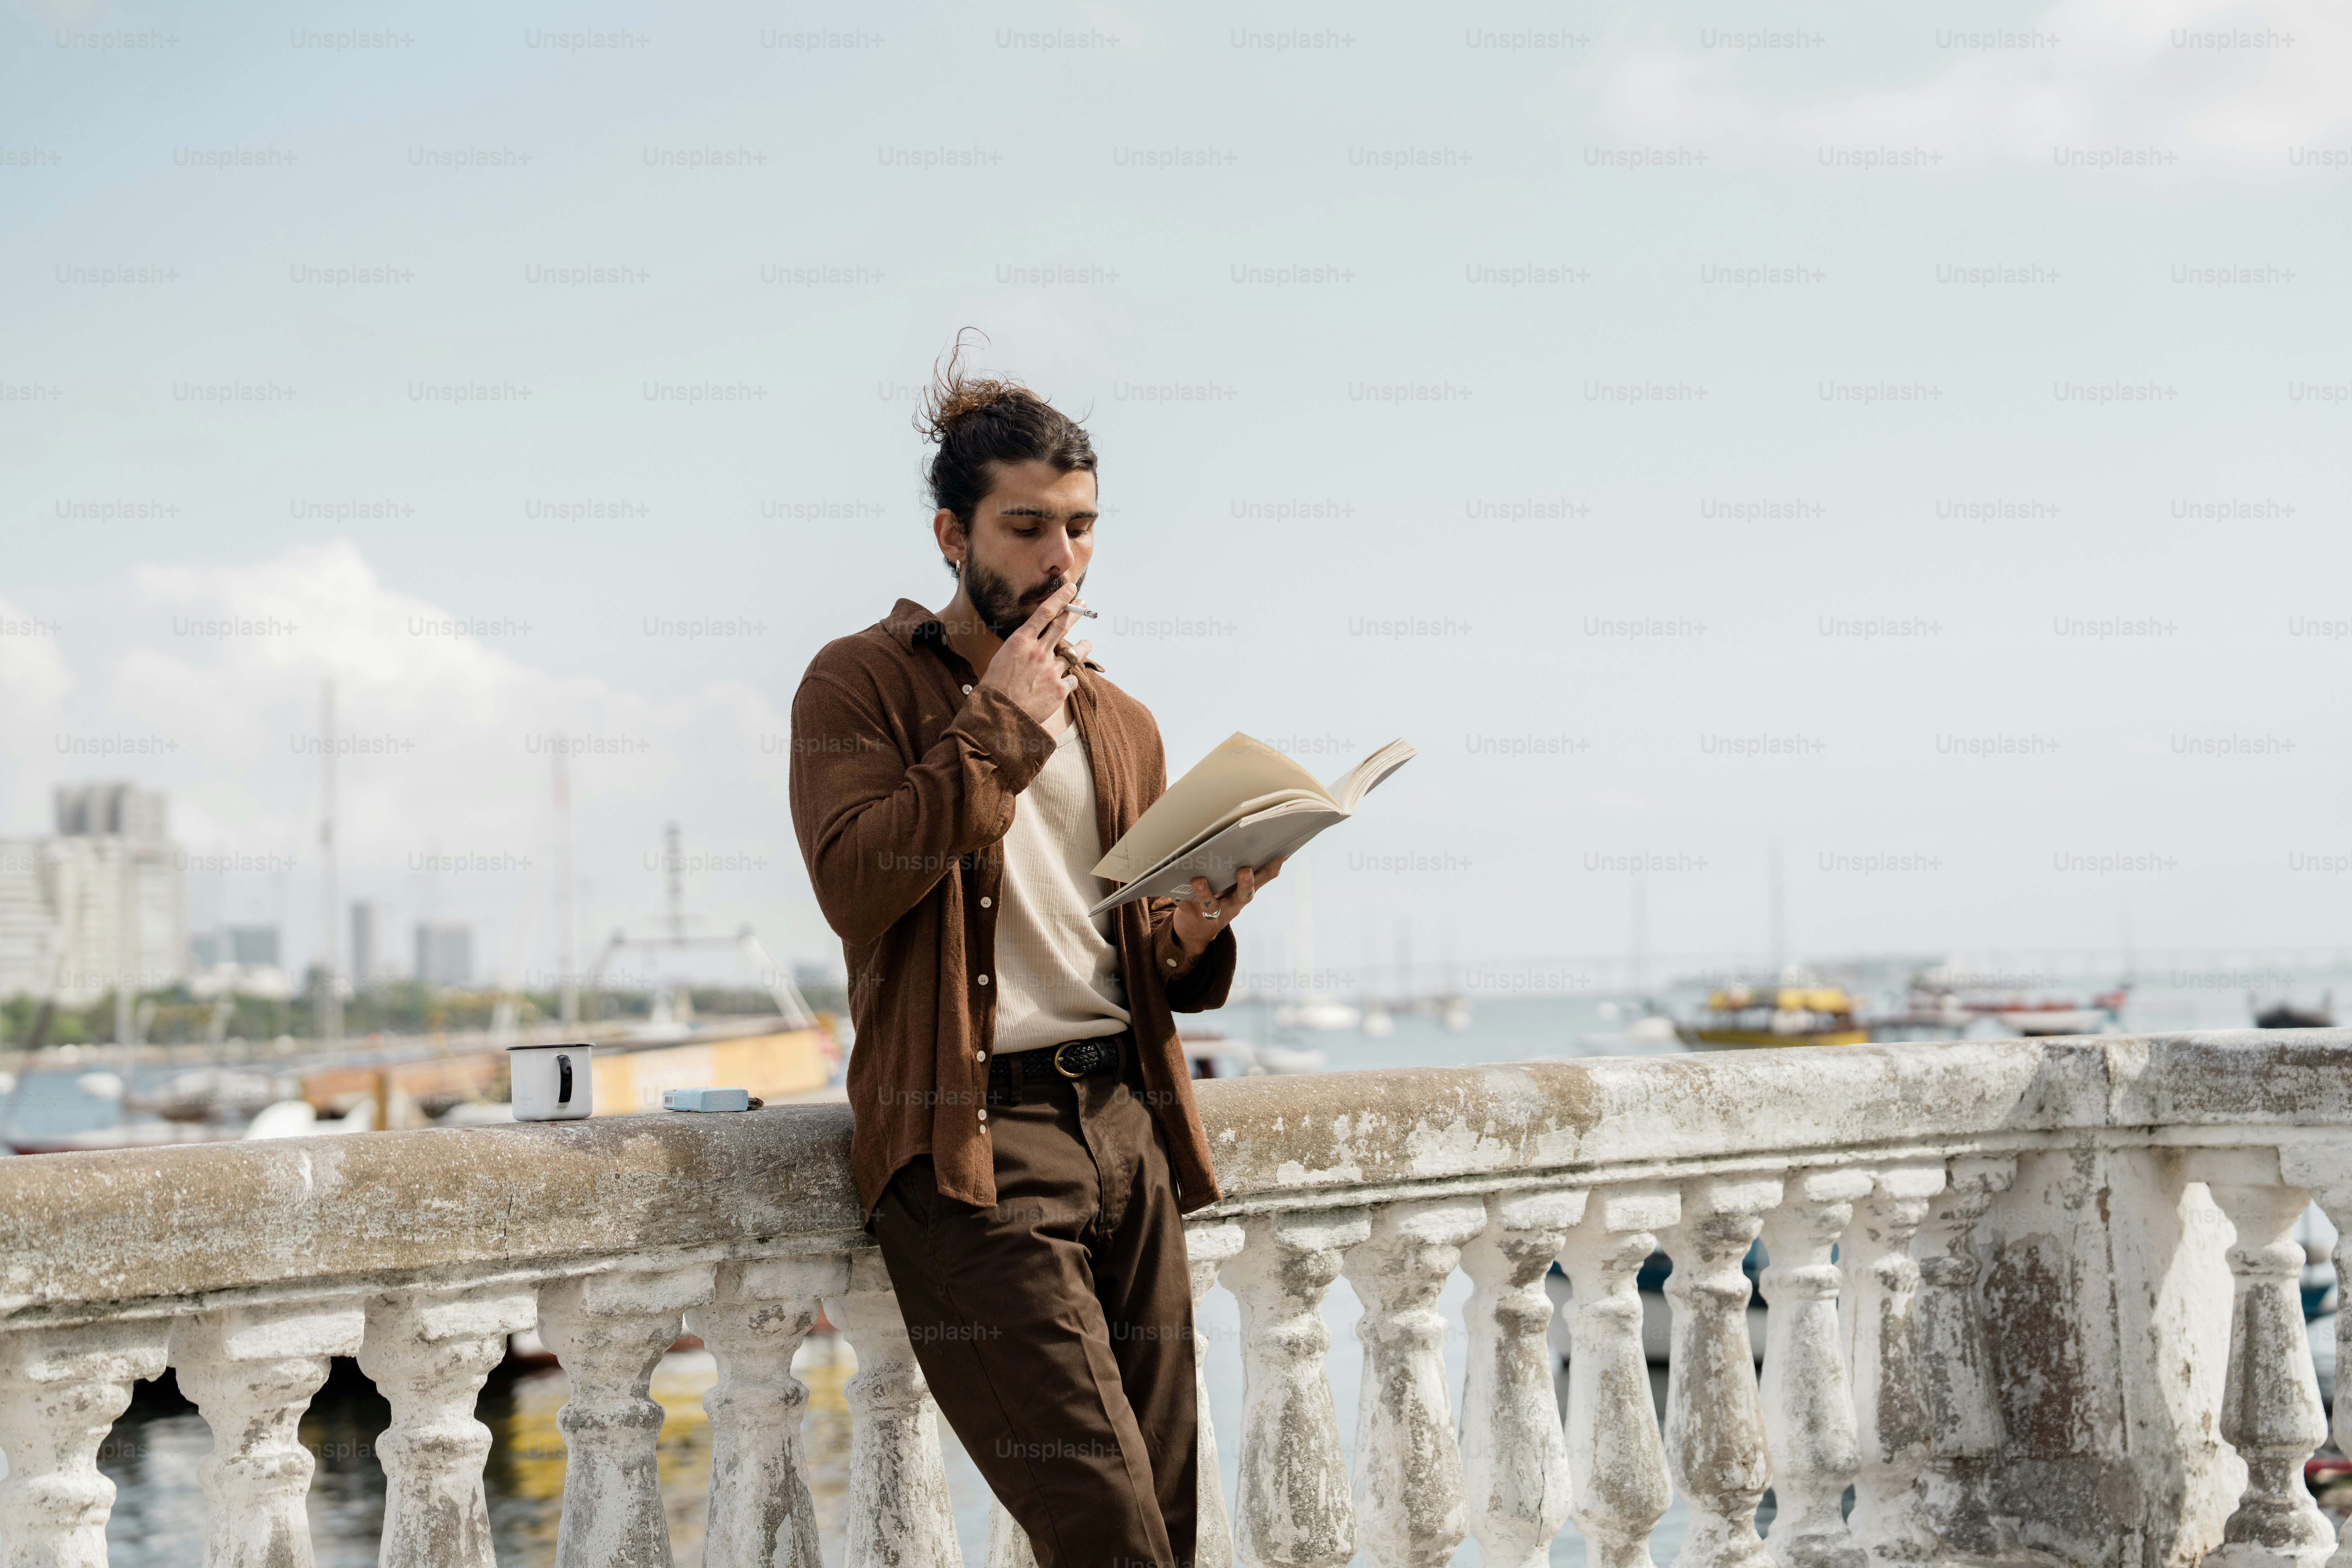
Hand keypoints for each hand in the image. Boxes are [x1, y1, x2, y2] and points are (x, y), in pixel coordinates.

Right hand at [976, 578, 1083, 726]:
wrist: (998, 716)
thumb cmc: (994, 688)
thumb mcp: (1002, 659)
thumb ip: (1021, 647)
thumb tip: (1033, 640)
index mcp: (1020, 642)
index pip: (1044, 613)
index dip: (1060, 599)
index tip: (1071, 589)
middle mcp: (1038, 652)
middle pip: (1062, 626)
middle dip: (1075, 612)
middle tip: (1084, 604)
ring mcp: (1051, 670)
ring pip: (1074, 653)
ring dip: (1083, 646)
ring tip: (1087, 643)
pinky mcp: (1060, 689)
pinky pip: (1072, 680)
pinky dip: (1069, 681)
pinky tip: (1065, 684)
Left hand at [1172, 859, 1283, 956]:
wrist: (1194, 932)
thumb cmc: (1219, 903)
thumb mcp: (1236, 894)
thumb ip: (1253, 878)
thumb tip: (1275, 855)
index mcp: (1241, 899)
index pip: (1260, 884)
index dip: (1269, 873)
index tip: (1278, 857)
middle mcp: (1229, 907)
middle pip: (1240, 898)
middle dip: (1244, 884)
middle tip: (1245, 870)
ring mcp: (1208, 913)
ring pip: (1209, 904)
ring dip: (1204, 892)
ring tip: (1199, 880)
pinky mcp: (1188, 913)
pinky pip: (1182, 903)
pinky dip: (1177, 894)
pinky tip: (1170, 880)